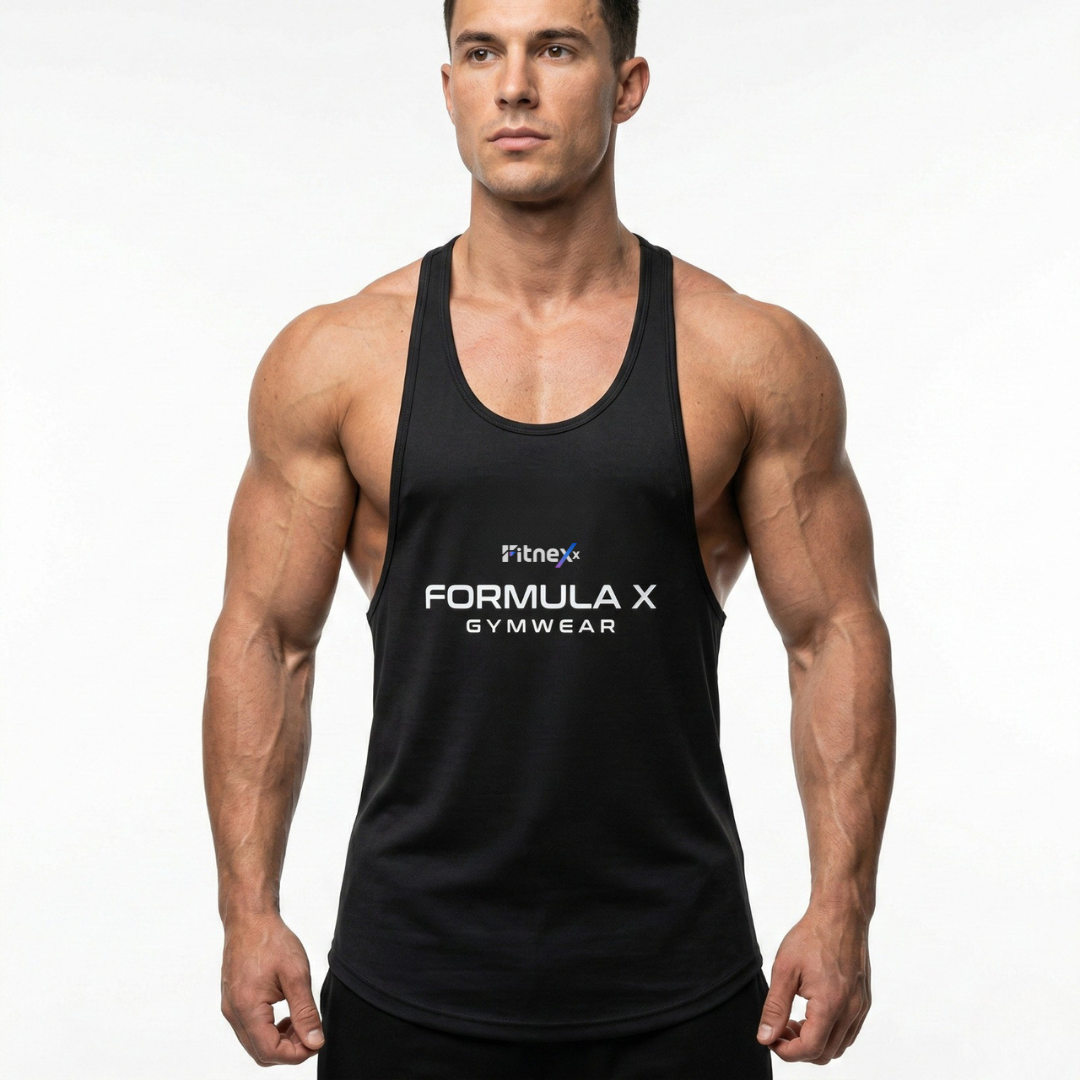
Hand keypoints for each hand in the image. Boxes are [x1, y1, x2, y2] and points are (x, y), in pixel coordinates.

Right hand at [220, 912, 325, 1065]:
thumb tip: (315, 1042)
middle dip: (289, 1050)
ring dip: (279, 1041)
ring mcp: (230, 1008)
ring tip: (300, 1022)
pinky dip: (269, 1031)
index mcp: (247, 1007)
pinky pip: (250, 1030)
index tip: (316, 1041)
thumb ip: (305, 1011)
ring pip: (254, 1044)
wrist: (250, 918)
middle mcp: (233, 1013)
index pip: (269, 1051)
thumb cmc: (272, 941)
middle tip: (310, 1032)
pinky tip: (286, 1015)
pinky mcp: (232, 1002)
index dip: (296, 1054)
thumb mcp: (296, 974)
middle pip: (260, 1053)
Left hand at [756, 905, 870, 1064]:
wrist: (840, 915)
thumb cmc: (812, 937)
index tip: (771, 1040)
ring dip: (815, 1043)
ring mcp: (861, 1007)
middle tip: (780, 1029)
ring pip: (839, 1046)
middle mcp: (851, 1010)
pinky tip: (812, 1014)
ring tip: (794, 1022)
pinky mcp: (864, 1001)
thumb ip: (775, 1007)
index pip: (810, 1048)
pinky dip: (829, 1033)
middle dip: (799, 1049)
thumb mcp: (784, 970)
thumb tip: (765, 1037)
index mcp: (831, 1004)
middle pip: (826, 1054)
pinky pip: (848, 1032)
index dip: (787, 1052)